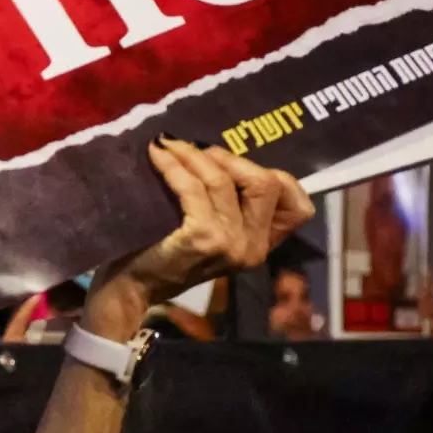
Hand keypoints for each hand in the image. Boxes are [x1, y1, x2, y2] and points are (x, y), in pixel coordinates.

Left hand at [86, 138, 312, 337]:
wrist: (133, 287)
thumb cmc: (167, 255)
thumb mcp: (211, 234)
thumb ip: (230, 208)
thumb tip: (222, 155)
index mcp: (261, 245)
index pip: (298, 207)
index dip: (275, 176)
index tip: (235, 163)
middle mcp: (253, 246)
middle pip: (267, 183)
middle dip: (232, 158)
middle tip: (198, 151)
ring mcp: (230, 243)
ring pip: (224, 179)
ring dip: (194, 155)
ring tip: (169, 145)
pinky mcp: (203, 237)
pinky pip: (193, 187)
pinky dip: (174, 165)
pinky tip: (157, 154)